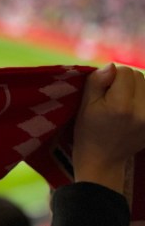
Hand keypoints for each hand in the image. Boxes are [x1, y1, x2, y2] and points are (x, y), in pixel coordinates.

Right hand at [73, 64, 144, 193]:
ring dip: (134, 88)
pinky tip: (130, 109)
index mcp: (121, 105)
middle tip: (111, 94)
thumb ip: (97, 82)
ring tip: (122, 102)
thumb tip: (112, 66)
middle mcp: (141, 111)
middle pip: (139, 76)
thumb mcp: (85, 105)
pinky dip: (140, 98)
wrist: (103, 159)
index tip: (102, 88)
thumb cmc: (88, 131)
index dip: (111, 75)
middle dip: (125, 80)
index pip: (125, 71)